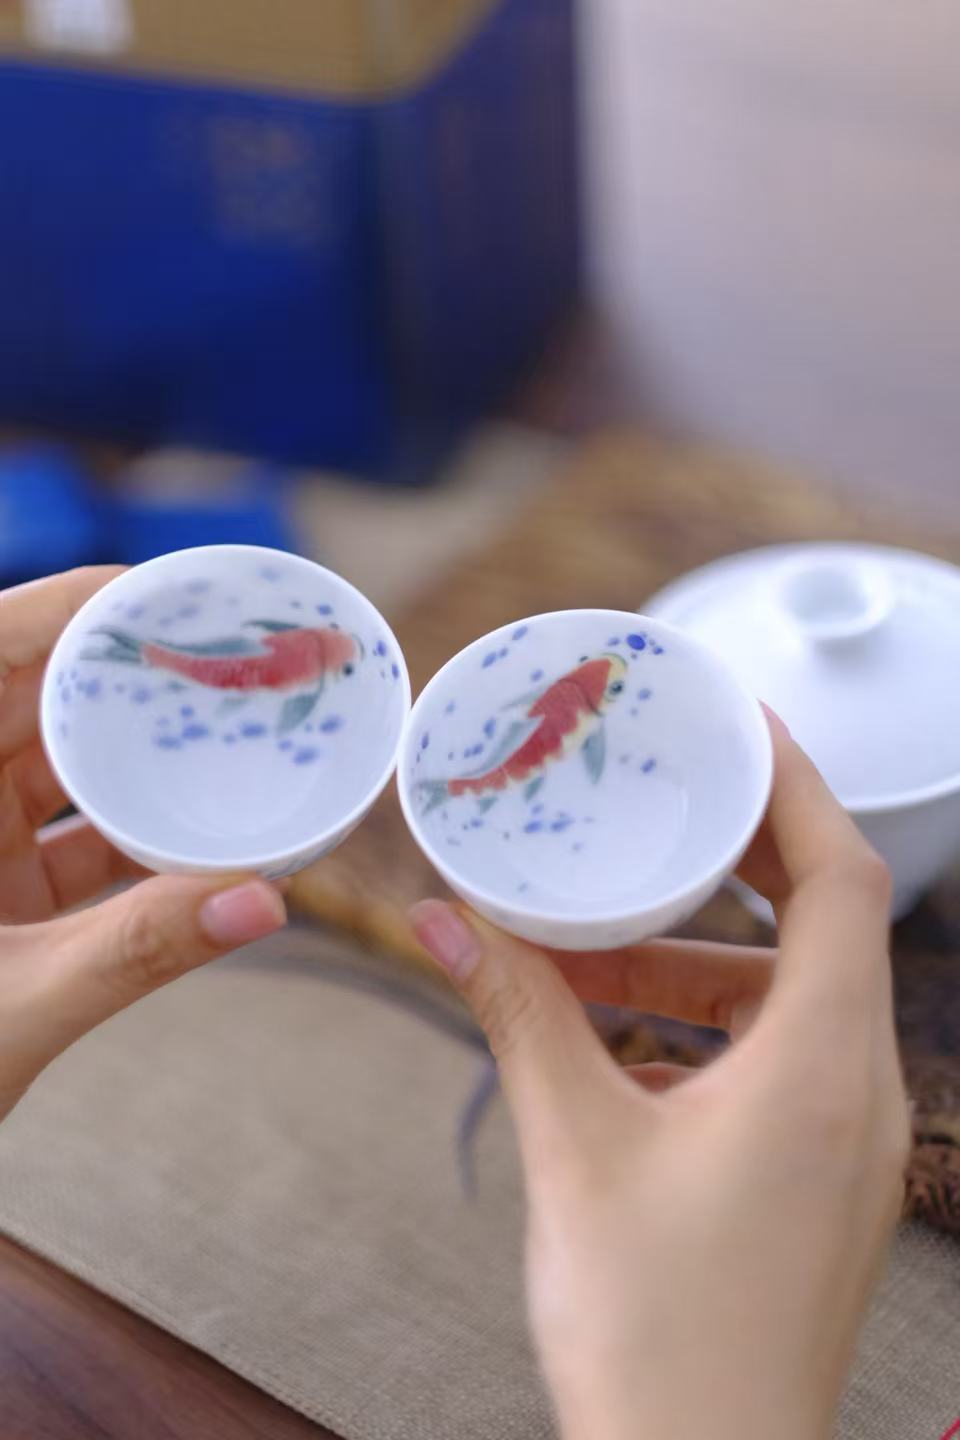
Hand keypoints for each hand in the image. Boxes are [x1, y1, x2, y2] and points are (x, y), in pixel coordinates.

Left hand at [0, 568, 287, 1121]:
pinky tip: (201, 837)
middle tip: (227, 657)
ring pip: (56, 766)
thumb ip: (137, 952)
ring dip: (138, 757)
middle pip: (32, 699)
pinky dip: (134, 834)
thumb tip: (265, 902)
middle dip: (129, 678)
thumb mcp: (16, 1009)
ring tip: (229, 735)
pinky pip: (71, 833)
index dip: (71, 608)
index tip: (167, 595)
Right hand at [411, 716, 908, 1439]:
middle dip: (737, 862)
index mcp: (823, 1068)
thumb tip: (442, 921)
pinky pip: (780, 1065)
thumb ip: (516, 1016)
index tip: (736, 725)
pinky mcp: (823, 1184)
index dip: (798, 785)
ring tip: (591, 950)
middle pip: (823, 926)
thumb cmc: (654, 1336)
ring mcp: (851, 1146)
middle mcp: (862, 1096)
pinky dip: (706, 1031)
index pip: (844, 877)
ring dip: (698, 964)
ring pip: (790, 1003)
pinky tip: (617, 1049)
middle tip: (659, 808)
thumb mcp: (575, 1149)